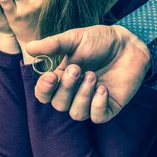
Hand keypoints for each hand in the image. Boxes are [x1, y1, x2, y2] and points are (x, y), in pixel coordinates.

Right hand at [25, 25, 151, 122]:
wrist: (127, 44)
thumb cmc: (99, 40)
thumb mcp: (74, 39)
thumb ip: (53, 44)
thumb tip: (29, 48)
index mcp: (61, 79)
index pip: (44, 94)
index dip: (44, 90)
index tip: (50, 77)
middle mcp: (74, 93)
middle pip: (59, 105)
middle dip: (66, 88)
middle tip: (77, 68)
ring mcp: (92, 101)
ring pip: (77, 114)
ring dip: (82, 95)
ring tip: (92, 75)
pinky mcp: (110, 106)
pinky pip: (97, 117)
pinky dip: (98, 105)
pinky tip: (103, 89)